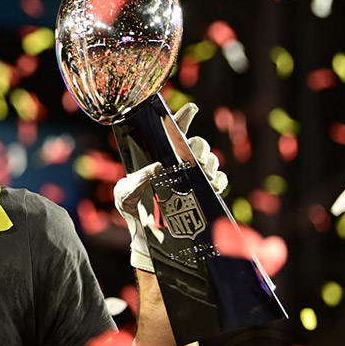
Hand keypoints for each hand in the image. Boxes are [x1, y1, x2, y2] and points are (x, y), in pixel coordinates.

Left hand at [113, 103, 226, 271]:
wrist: (145, 236)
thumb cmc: (132, 210)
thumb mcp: (125, 194)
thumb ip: (137, 180)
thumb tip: (158, 167)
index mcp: (160, 156)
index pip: (173, 132)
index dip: (183, 118)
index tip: (191, 108)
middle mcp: (178, 164)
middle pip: (198, 144)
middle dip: (201, 146)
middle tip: (197, 156)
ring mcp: (192, 179)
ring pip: (211, 161)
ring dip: (211, 163)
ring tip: (205, 171)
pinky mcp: (203, 195)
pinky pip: (219, 182)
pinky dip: (219, 180)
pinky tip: (214, 184)